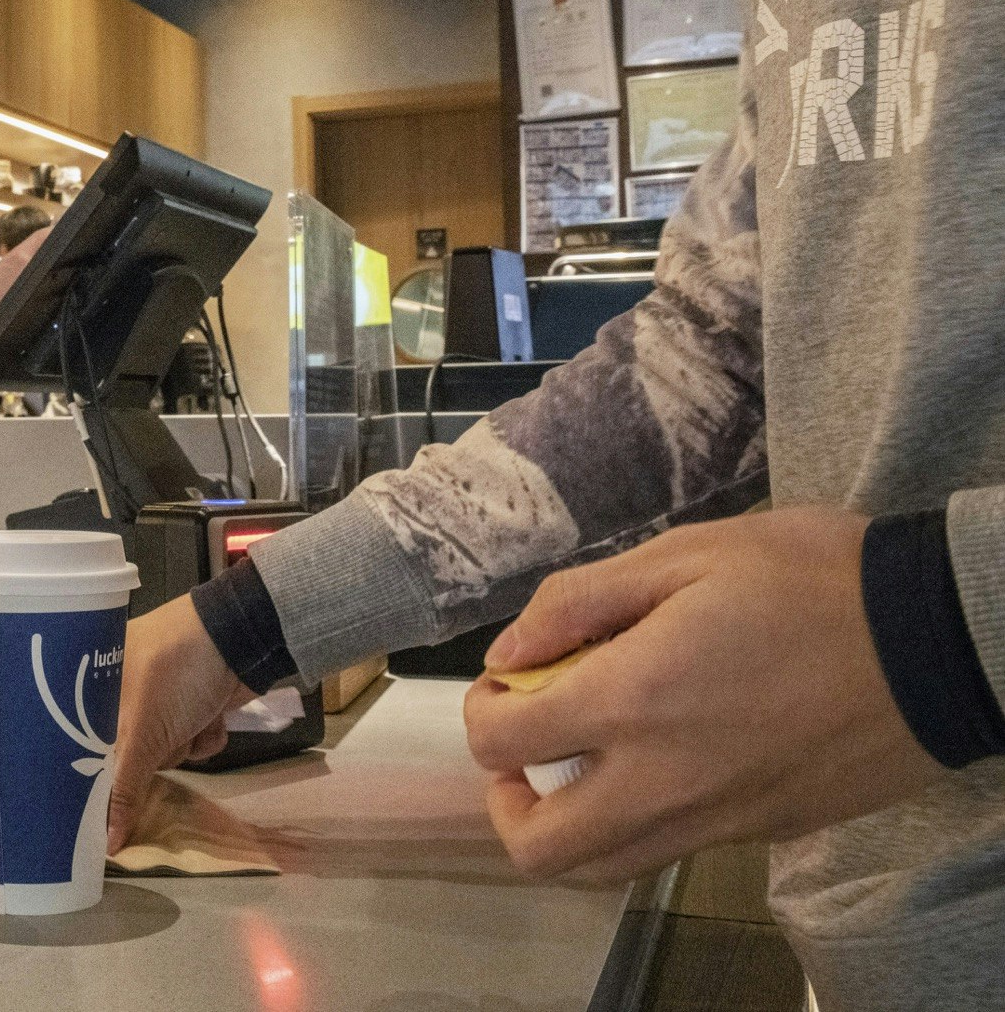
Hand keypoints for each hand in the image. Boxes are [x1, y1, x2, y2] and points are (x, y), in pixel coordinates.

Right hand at [108, 595, 250, 853]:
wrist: (240, 639)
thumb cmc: (175, 676)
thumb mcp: (142, 734)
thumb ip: (123, 789)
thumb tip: (109, 843)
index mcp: (94, 688)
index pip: (83, 745)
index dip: (96, 777)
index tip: (100, 807)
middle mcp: (123, 692)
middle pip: (127, 756)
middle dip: (152, 756)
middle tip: (159, 742)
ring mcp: (162, 698)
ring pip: (165, 752)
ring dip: (183, 745)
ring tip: (191, 718)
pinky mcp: (194, 704)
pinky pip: (193, 740)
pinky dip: (206, 735)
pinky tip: (213, 715)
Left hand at [463, 506, 944, 883]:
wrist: (940, 640)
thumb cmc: (814, 580)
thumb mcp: (688, 553)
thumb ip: (579, 602)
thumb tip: (508, 651)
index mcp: (632, 700)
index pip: (501, 743)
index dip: (481, 711)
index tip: (507, 681)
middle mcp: (663, 779)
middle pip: (539, 846)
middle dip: (508, 801)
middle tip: (528, 747)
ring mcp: (714, 818)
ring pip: (601, 868)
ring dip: (566, 826)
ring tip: (583, 762)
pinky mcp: (758, 832)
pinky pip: (666, 852)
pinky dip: (634, 823)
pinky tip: (658, 759)